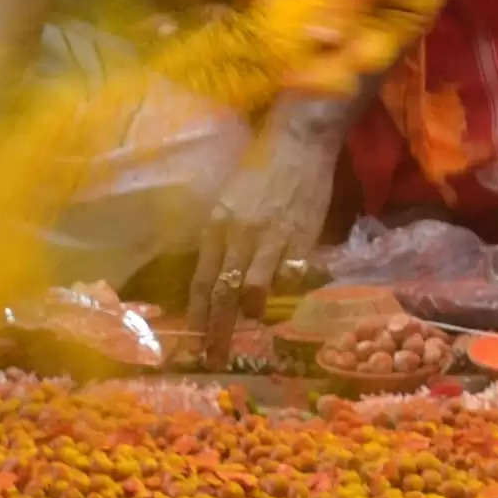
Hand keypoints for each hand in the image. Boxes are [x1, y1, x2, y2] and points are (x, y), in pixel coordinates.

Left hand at [191, 88, 354, 355]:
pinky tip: (294, 287)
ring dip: (257, 310)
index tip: (195, 341)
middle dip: (219, 331)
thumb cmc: (262, 166)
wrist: (299, 139)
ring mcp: (271, 237)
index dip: (198, 315)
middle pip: (223, 293)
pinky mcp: (302, 236)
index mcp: (216, 226)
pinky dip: (291, 288)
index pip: (201, 281)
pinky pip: (292, 276)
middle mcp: (238, 235)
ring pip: (256, 291)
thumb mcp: (230, 200)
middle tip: (216, 358)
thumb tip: (223, 275)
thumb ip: (225, 236)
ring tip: (260, 317)